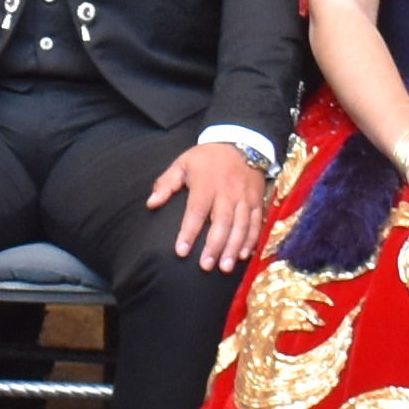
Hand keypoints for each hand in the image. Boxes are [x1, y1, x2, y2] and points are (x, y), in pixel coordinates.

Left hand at [156, 134, 271, 274]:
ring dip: (234, 248)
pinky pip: (256, 223)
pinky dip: (251, 240)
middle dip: (214, 246)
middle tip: (205, 266)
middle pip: (222, 223)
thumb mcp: (182, 163)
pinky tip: (245, 255)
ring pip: (241, 226)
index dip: (188, 232)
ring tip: (225, 267)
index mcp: (206, 184)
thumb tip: (151, 204)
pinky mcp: (258, 200)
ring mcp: (245, 198)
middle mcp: (227, 193)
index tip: (181, 251)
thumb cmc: (207, 157)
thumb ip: (166, 184)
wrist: (240, 141)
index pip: (196, 211)